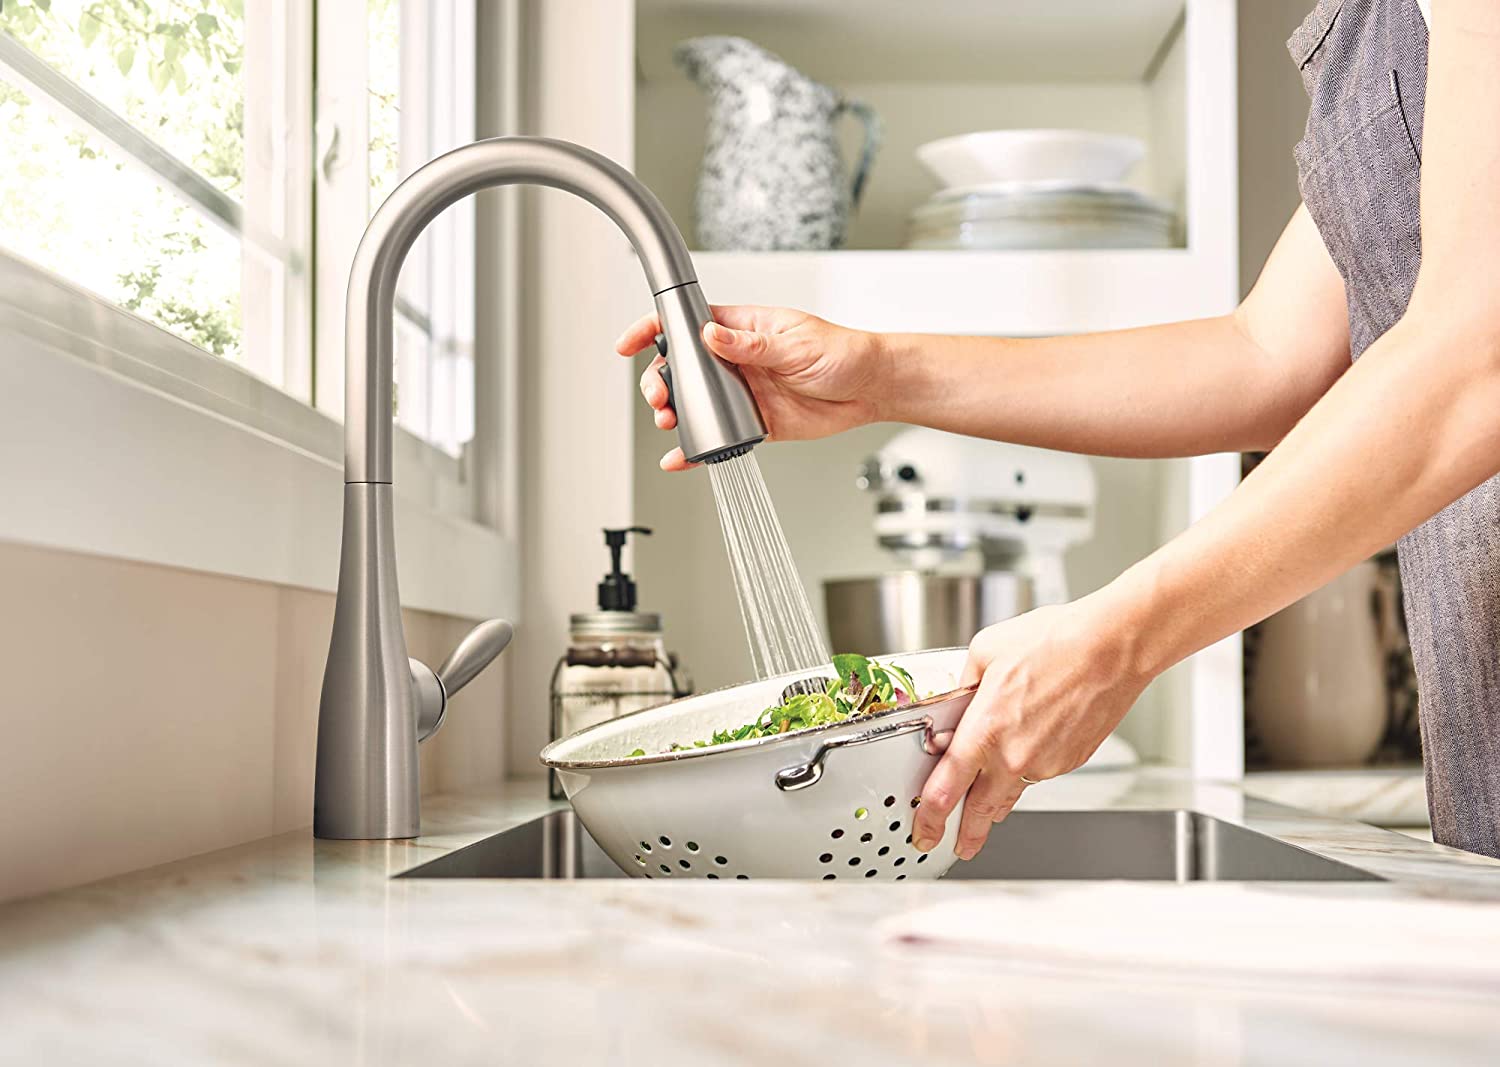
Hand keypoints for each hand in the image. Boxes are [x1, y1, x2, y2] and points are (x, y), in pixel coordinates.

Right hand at [615, 305, 887, 469]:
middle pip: (681, 368)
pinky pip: (719, 435)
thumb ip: (752, 344)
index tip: (630, 343)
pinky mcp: (754, 423)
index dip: (655, 329)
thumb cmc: (842, 353)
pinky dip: (698, 448)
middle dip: (660, 382)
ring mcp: (742, 392)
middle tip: (661, 398)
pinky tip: (681, 457)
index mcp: (742, 329)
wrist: (870, 389)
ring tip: (672, 423)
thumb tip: (712, 335)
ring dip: (675, 414)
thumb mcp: (796, 343)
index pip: (688, 323)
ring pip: (694, 403)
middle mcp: (736, 360)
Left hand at [911, 597, 1149, 860]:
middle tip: (958, 845)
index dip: (930, 818)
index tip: (923, 830)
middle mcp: (1014, 757)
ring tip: (986, 809)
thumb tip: (956, 697)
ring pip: (1012, 791)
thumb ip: (963, 684)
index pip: (945, 790)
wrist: (1111, 649)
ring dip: (996, 801)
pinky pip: (1039, 774)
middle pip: (980, 810)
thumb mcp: (985, 652)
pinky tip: (1028, 749)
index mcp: (984, 732)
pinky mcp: (1071, 761)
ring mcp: (1046, 764)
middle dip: (967, 833)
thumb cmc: (1055, 643)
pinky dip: (1027, 769)